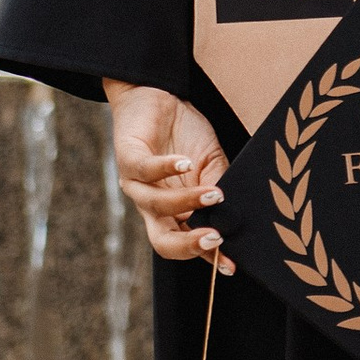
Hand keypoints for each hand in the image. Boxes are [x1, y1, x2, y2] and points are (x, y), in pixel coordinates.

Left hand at [103, 80, 227, 261]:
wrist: (157, 94)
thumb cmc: (185, 133)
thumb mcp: (210, 162)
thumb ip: (219, 186)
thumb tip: (232, 211)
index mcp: (174, 211)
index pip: (187, 244)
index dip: (207, 258)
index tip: (231, 265)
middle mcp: (152, 204)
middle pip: (162, 241)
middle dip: (187, 245)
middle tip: (214, 239)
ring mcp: (137, 184)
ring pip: (157, 206)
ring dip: (187, 202)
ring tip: (213, 193)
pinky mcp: (127, 158)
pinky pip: (144, 170)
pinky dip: (166, 169)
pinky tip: (186, 163)